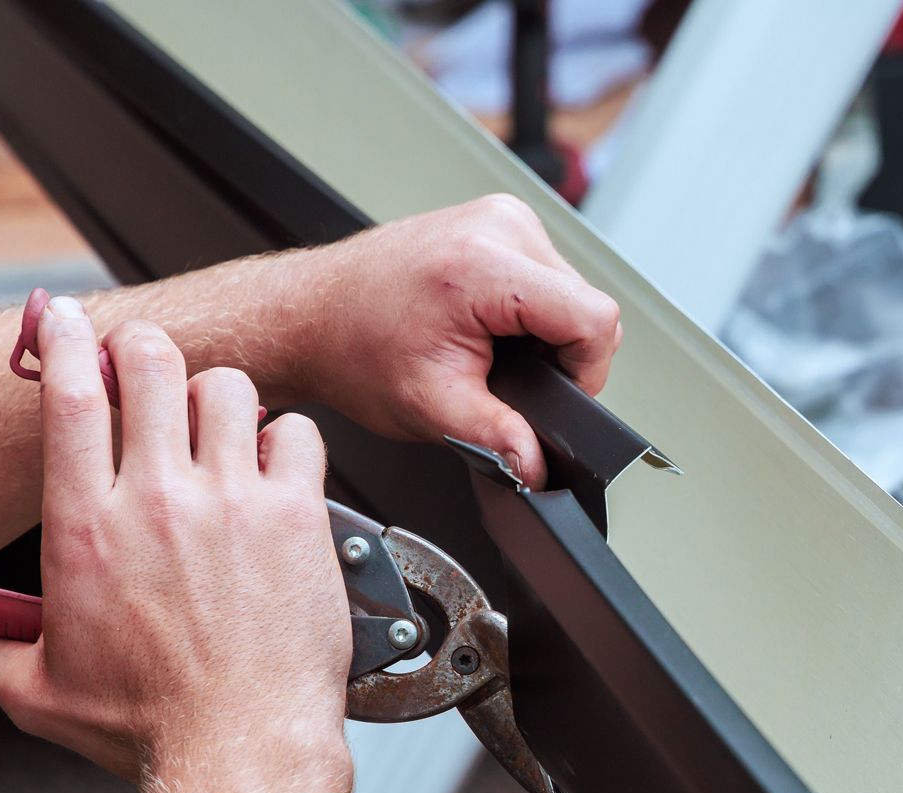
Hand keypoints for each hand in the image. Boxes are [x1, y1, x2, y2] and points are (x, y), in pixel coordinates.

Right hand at [0, 297, 350, 777]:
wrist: (239, 747)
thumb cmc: (151, 727)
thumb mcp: (36, 691)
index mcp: (86, 526)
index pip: (70, 394)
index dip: (67, 342)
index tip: (68, 324)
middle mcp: (159, 499)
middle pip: (150, 363)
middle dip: (145, 353)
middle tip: (150, 373)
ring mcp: (234, 503)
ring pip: (229, 387)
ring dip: (219, 396)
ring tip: (219, 428)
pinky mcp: (297, 518)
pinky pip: (299, 433)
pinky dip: (288, 439)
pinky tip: (277, 468)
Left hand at [292, 195, 622, 485]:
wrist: (310, 314)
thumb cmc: (353, 347)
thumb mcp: (432, 407)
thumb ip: (498, 438)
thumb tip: (540, 467)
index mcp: (483, 265)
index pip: (592, 317)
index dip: (585, 370)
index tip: (554, 393)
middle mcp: (499, 225)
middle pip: (587, 303)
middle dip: (560, 353)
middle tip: (506, 375)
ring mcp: (499, 216)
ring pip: (573, 288)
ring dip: (546, 330)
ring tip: (491, 349)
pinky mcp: (497, 219)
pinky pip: (548, 272)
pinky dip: (531, 308)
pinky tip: (489, 325)